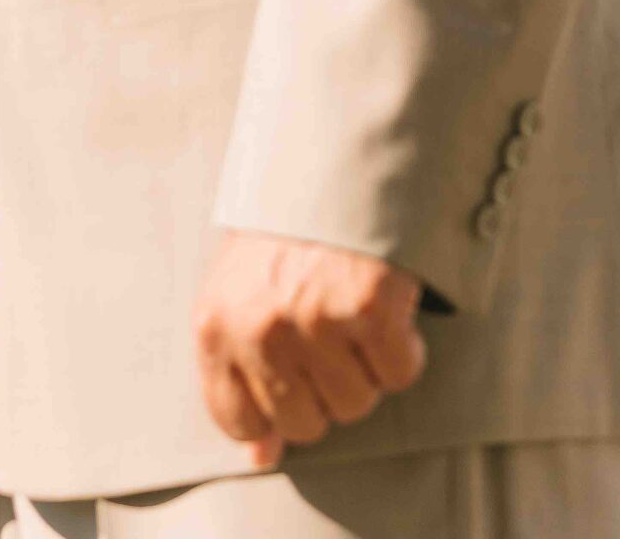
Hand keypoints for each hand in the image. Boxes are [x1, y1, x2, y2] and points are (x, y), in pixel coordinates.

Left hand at [193, 231, 427, 467]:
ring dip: (364, 367)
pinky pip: (400, 374)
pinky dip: (404, 348)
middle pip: (307, 425)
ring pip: (356, 404)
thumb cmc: (281, 235)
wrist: (334, 162)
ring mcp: (314, 320)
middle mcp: (260, 328)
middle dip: (323, 390)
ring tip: (349, 312)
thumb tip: (260, 456)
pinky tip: (386, 307)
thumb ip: (239, 371)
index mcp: (215, 324)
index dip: (272, 415)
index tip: (291, 383)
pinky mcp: (370, 309)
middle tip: (325, 334)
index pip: (238, 421)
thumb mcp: (238, 292)